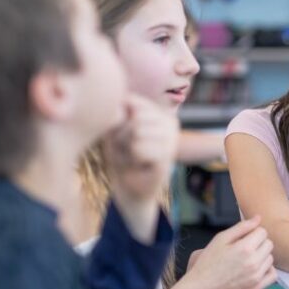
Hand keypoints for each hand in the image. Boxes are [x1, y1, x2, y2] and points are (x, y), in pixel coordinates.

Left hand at [103, 94, 178, 241]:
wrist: (129, 188)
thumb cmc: (121, 155)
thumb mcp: (116, 128)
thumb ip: (121, 111)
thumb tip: (124, 101)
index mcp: (160, 113)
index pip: (133, 102)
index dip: (118, 120)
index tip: (120, 135)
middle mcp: (171, 124)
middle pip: (135, 117)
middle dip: (121, 135)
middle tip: (125, 150)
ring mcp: (172, 140)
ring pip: (136, 132)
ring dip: (125, 148)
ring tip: (131, 157)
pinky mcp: (167, 158)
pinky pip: (138, 148)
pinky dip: (130, 159)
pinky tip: (137, 166)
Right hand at [184, 216, 275, 288]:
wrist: (202, 287)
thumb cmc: (209, 261)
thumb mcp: (221, 239)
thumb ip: (242, 227)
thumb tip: (258, 218)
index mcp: (245, 248)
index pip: (263, 232)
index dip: (253, 232)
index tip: (244, 238)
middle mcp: (254, 262)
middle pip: (269, 244)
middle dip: (259, 243)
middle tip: (245, 248)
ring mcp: (256, 276)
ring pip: (271, 258)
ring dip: (262, 256)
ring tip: (248, 259)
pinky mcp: (257, 287)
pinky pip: (273, 275)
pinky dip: (267, 270)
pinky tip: (256, 269)